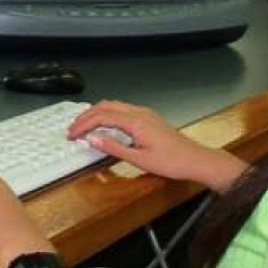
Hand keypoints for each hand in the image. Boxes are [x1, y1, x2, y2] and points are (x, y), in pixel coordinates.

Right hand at [68, 100, 245, 190]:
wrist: (195, 160)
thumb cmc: (171, 162)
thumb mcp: (139, 159)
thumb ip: (114, 147)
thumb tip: (92, 138)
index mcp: (135, 121)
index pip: (102, 116)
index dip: (84, 124)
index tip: (72, 134)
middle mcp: (139, 112)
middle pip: (106, 106)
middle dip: (86, 115)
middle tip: (73, 128)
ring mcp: (145, 113)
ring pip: (114, 105)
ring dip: (97, 113)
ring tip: (84, 126)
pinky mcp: (149, 118)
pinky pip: (123, 110)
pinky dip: (108, 114)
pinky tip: (104, 125)